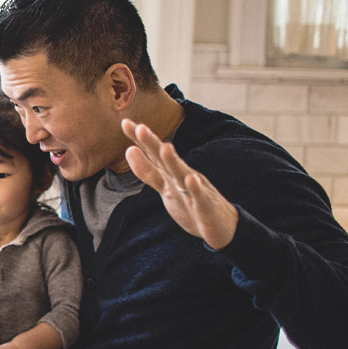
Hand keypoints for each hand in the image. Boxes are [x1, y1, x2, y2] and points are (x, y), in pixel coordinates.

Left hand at [122, 118, 238, 249]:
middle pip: (165, 159)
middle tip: (140, 128)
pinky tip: (191, 179)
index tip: (125, 122)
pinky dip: (195, 189)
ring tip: (165, 148)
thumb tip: (129, 149)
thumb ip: (148, 170)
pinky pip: (199, 197)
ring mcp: (195, 191)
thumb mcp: (165, 186)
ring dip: (173, 162)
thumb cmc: (190, 204)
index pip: (154, 153)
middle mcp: (183, 177)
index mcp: (172, 173)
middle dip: (153, 144)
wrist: (222, 226)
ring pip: (182, 175)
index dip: (140, 140)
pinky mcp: (205, 207)